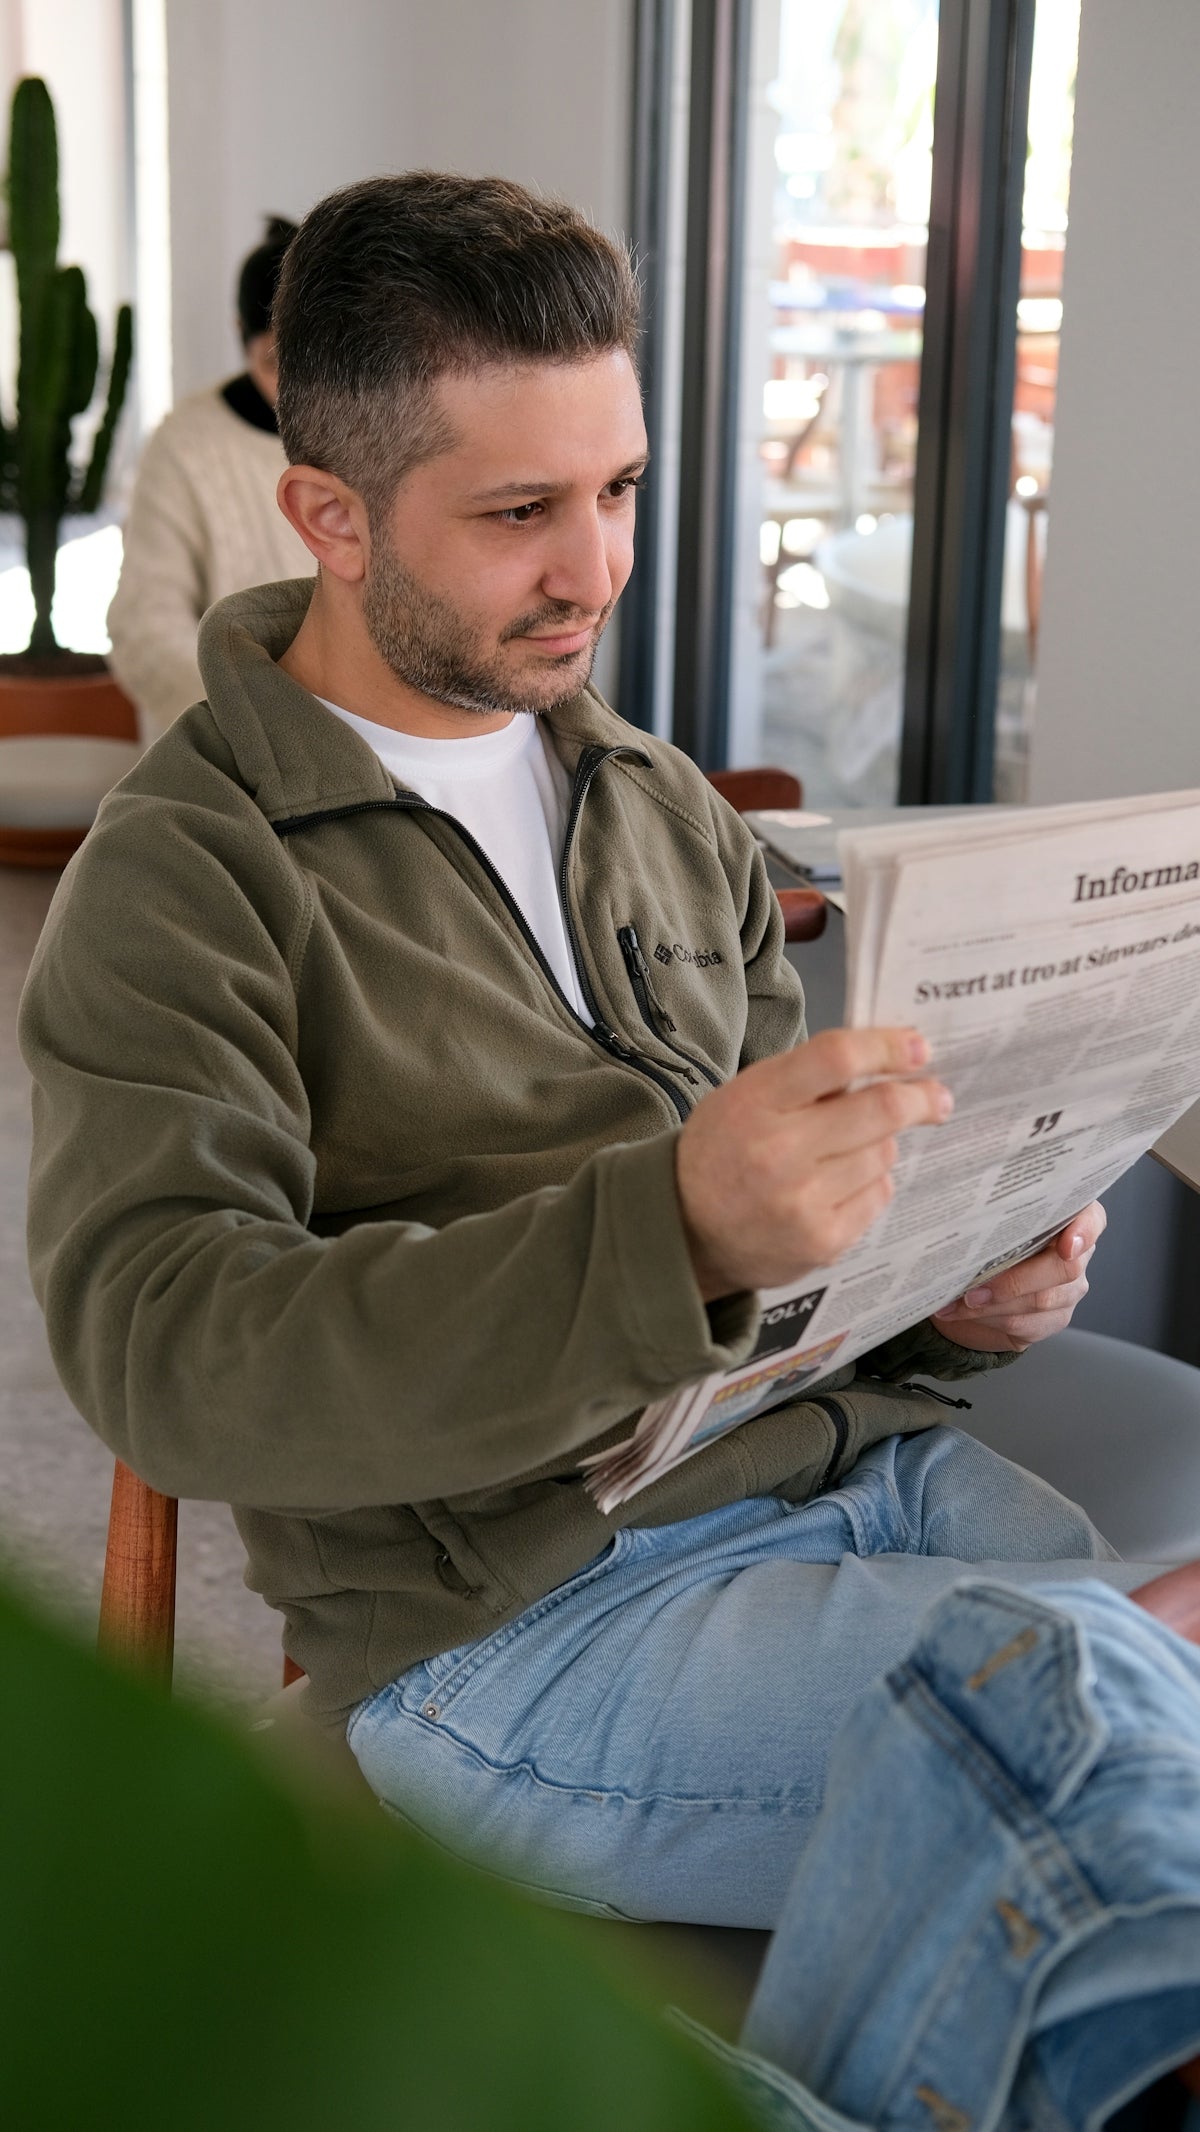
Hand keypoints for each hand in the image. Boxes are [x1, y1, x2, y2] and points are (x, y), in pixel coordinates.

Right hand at [676, 1027, 952, 1301]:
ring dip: (881, 1143)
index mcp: (755, 1103)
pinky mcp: (823, 1241)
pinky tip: (838, 1186)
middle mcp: (779, 1153)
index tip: (918, 1047)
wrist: (687, 1232)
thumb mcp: (745, 1096)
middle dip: (920, 1098)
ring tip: (846, 1151)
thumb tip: (887, 1060)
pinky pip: (877, 1195)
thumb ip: (806, 1078)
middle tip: (937, 1096)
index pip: (835, 1058)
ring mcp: (803, 1203)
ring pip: (883, 1153)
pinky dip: (870, 1182)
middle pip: (880, 1109)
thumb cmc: (724, 1150)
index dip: (887, 1047)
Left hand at [931, 1201, 1105, 1353]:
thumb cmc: (986, 1242)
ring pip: (1041, 1301)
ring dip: (993, 1304)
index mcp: (1068, 1219)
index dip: (1084, 1231)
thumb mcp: (989, 1222)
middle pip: (1064, 1269)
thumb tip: (966, 1221)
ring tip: (959, 1300)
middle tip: (974, 1287)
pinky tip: (962, 1312)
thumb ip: (992, 1217)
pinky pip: (1027, 1324)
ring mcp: (1069, 1289)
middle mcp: (1076, 1254)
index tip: (1066, 1245)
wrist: (976, 1283)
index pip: (1092, 1218)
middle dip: (1014, 1280)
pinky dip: (989, 1319)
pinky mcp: (1054, 1319)